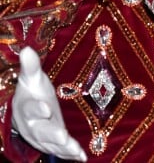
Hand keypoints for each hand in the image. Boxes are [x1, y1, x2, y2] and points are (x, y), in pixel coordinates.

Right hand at [12, 47, 86, 161]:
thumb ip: (31, 66)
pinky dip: (71, 153)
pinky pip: (61, 149)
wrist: (25, 112)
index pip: (30, 108)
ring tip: (74, 150)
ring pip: (51, 142)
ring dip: (63, 147)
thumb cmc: (32, 91)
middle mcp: (32, 124)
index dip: (37, 108)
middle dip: (52, 133)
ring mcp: (42, 135)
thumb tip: (27, 48)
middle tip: (62, 136)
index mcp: (26, 106)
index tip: (46, 107)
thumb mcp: (32, 78)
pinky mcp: (52, 142)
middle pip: (41, 130)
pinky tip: (82, 157)